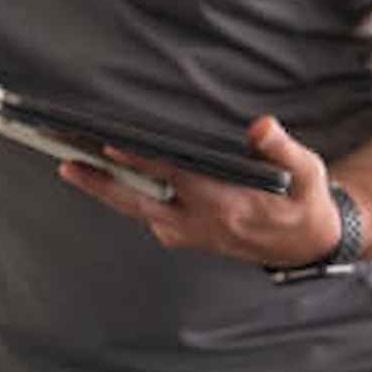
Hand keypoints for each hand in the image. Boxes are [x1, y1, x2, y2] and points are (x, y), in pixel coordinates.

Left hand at [57, 116, 342, 267]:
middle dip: (99, 183)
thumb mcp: (308, 172)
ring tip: (69, 160)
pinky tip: (101, 172)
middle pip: (138, 201)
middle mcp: (199, 223)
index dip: (142, 161)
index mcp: (226, 206)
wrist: (304, 244)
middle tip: (63, 161)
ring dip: (102, 188)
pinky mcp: (181, 235)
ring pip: (135, 209)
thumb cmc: (303, 201)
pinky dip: (122, 194)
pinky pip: (144, 213)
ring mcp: (186, 233)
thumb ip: (282, 148)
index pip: (175, 178)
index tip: (111, 145)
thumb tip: (260, 126)